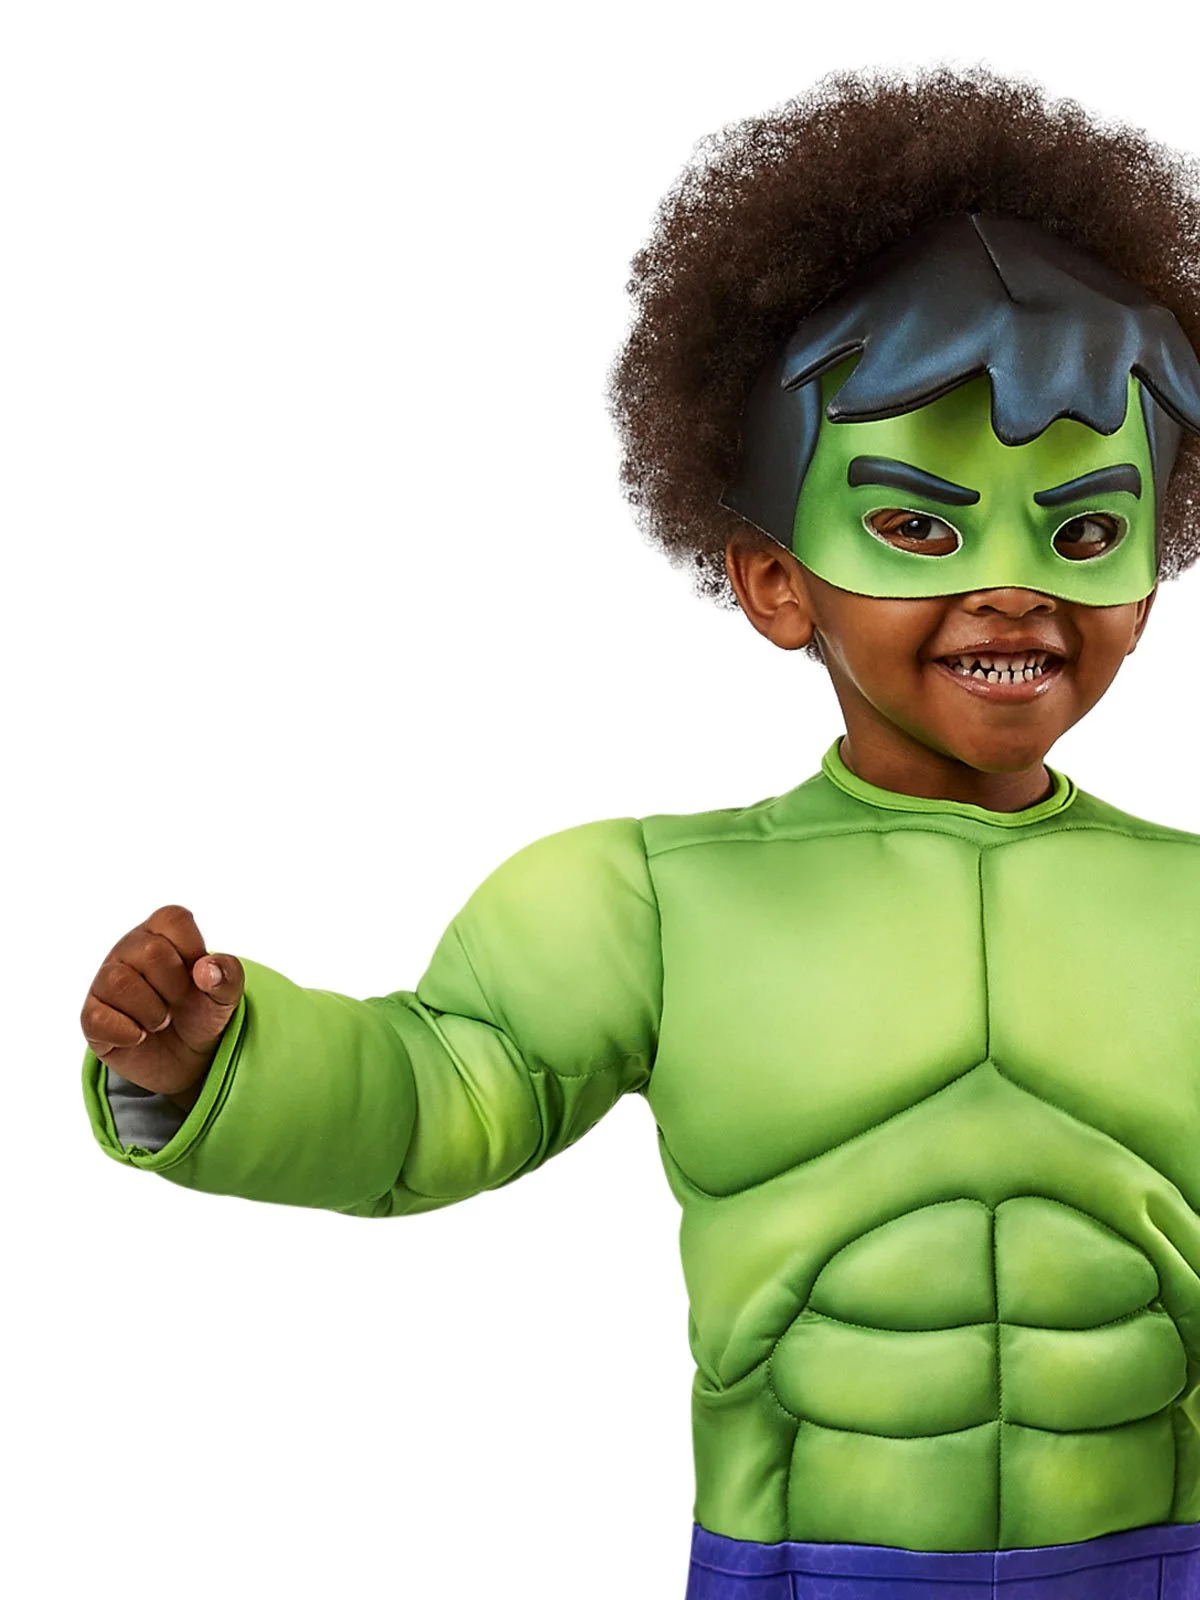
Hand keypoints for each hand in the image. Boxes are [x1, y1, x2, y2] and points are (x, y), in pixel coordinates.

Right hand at [81, 905, 244, 1108]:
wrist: (186, 1058)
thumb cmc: (200, 1011)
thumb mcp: (225, 995)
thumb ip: (228, 975)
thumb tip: (206, 970)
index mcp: (161, 932)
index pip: (173, 919)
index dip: (192, 951)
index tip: (197, 976)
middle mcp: (128, 949)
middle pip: (150, 952)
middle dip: (175, 986)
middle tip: (179, 1002)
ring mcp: (105, 981)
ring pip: (118, 981)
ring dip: (152, 1011)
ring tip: (161, 1021)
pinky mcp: (92, 1015)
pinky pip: (97, 1017)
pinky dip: (127, 1032)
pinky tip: (139, 1036)